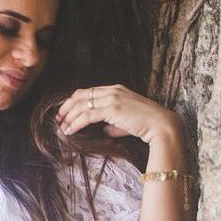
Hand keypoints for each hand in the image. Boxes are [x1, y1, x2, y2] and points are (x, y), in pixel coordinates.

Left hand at [55, 84, 178, 144]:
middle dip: (67, 107)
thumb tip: (104, 130)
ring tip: (62, 127)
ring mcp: (112, 98)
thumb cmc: (147, 125)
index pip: (89, 91)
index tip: (66, 112)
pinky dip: (75, 124)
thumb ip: (114, 123)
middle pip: (81, 95)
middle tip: (58, 119)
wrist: (161, 125)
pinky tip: (70, 131)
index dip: (74, 101)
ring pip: (81, 105)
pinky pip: (87, 116)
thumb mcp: (127, 121)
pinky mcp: (112, 109)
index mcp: (116, 89)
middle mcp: (113, 90)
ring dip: (69, 117)